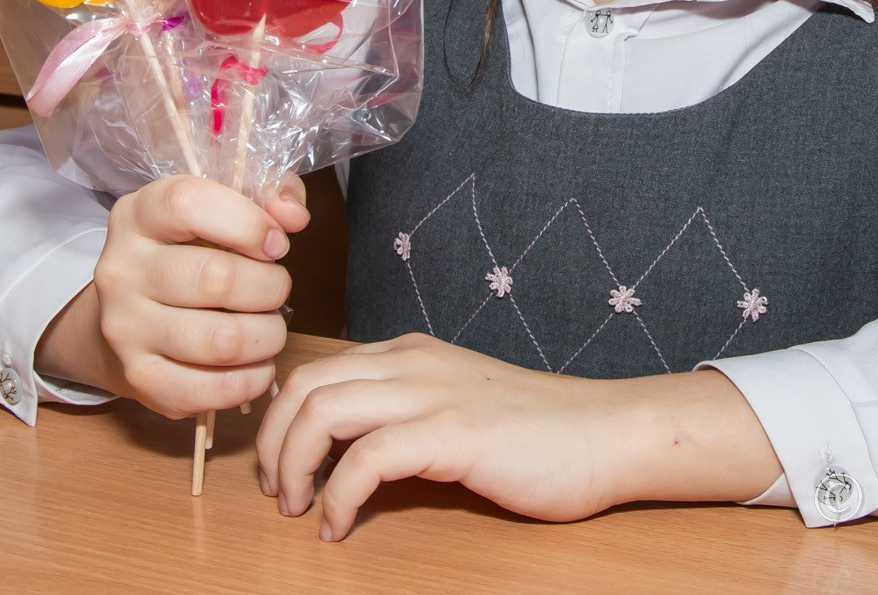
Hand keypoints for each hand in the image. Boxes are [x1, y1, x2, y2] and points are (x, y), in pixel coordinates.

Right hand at [71, 174, 309, 417]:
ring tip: (268, 327)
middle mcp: (121, 270)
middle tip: (275, 290)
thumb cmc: (190, 254)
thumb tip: (293, 216)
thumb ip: (269, 196)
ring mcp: (125, 328)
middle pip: (216, 279)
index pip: (188, 204)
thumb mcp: (221, 206)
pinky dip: (251, 379)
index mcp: (139, 215)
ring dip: (268, 336)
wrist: (128, 315)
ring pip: (223, 341)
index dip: (247, 222)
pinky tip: (255, 363)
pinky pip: (212, 390)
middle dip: (270, 287)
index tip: (275, 242)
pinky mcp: (138, 378)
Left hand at [255, 337, 780, 539]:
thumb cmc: (537, 432)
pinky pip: (365, 461)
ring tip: (300, 510)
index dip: (278, 421)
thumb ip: (403, 410)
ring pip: (321, 414)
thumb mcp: (455, 403)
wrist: (606, 434)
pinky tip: (341, 526)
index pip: (313, 371)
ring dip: (294, 468)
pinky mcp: (453, 434)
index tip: (280, 466)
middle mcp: (414, 362)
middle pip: (302, 387)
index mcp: (410, 353)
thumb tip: (340, 446)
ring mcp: (433, 394)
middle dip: (271, 444)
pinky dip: (337, 499)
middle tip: (278, 492)